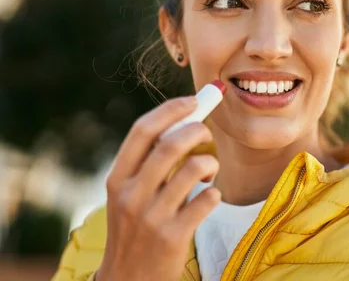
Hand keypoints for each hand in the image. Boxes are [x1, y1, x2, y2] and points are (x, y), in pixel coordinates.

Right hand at [95, 97, 220, 280]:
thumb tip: (185, 121)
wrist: (128, 280)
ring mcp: (152, 217)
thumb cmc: (135, 228)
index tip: (193, 101)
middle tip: (207, 134)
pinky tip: (207, 198)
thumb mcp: (128, 195)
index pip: (143, 130)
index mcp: (117, 179)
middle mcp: (131, 195)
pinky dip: (214, 192)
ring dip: (210, 162)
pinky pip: (208, 198)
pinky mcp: (174, 236)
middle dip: (197, 130)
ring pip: (195, 167)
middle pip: (171, 143)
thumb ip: (149, 163)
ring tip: (208, 173)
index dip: (171, 110)